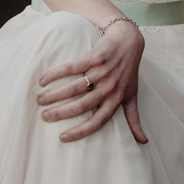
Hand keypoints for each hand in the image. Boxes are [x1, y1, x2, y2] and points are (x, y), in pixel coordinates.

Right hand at [36, 19, 146, 142]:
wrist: (129, 41)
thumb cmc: (129, 72)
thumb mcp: (132, 95)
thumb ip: (134, 118)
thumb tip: (143, 142)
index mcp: (115, 100)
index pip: (97, 122)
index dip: (79, 132)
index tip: (62, 137)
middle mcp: (109, 88)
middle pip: (81, 106)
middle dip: (60, 113)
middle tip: (44, 116)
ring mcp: (102, 72)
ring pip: (74, 88)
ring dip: (54, 95)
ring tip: (40, 99)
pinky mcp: (95, 57)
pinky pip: (71, 67)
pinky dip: (55, 74)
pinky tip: (43, 80)